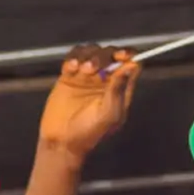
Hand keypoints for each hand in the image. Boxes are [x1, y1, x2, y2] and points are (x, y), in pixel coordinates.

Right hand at [38, 44, 139, 161]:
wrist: (61, 142)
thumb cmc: (88, 134)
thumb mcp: (109, 115)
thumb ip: (118, 91)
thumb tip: (130, 67)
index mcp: (121, 89)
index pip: (131, 64)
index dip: (128, 56)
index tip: (120, 56)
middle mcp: (106, 80)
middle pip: (111, 54)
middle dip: (104, 55)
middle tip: (95, 67)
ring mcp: (87, 77)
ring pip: (92, 52)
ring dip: (88, 55)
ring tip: (82, 69)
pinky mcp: (70, 76)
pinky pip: (74, 58)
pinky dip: (73, 58)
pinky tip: (71, 68)